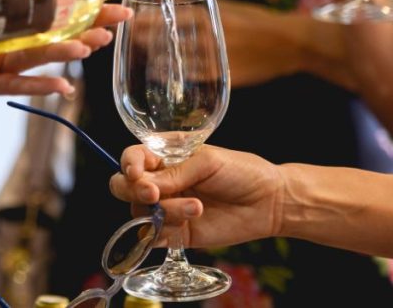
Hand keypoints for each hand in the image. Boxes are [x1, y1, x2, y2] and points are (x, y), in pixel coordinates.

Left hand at [0, 4, 129, 95]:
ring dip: (67, 51)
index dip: (85, 2)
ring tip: (92, 43)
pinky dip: (39, 86)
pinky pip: (15, 84)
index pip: (54, 7)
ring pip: (40, 56)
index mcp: (8, 18)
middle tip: (121, 17)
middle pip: (57, 32)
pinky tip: (63, 86)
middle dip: (91, 25)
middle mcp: (9, 41)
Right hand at [110, 145, 285, 248]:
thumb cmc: (241, 171)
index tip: (137, 172)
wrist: (269, 202)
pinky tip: (190, 221)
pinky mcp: (176, 232)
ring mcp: (167, 207)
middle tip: (154, 195)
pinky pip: (154, 235)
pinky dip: (165, 231)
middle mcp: (161, 181)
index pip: (132, 157)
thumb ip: (175, 173)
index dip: (129, 164)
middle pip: (124, 187)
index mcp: (165, 156)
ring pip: (141, 212)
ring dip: (166, 210)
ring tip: (196, 207)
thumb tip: (146, 185)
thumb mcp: (208, 162)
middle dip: (134, 191)